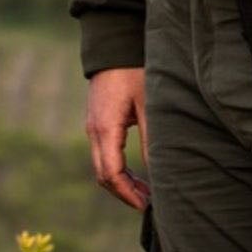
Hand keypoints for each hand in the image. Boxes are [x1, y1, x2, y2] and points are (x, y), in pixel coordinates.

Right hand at [85, 66, 148, 209]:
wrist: (114, 44)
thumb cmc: (134, 70)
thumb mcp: (149, 104)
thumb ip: (152, 139)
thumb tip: (159, 172)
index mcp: (104, 129)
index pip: (111, 173)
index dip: (127, 193)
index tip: (146, 206)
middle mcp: (94, 131)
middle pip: (103, 175)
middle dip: (124, 193)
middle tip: (149, 204)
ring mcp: (93, 127)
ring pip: (102, 166)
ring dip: (122, 182)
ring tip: (147, 192)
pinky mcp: (98, 122)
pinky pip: (104, 154)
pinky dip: (119, 169)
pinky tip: (138, 173)